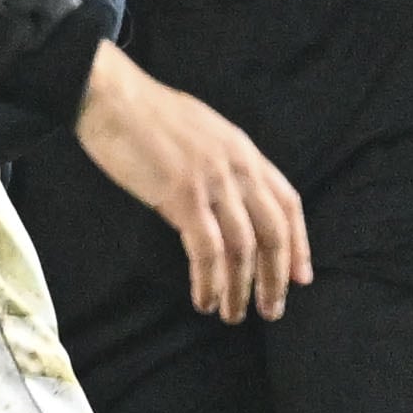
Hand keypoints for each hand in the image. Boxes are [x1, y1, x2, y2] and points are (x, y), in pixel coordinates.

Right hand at [75, 40, 311, 322]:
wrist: (111, 96)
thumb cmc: (147, 115)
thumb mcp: (203, 131)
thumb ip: (223, 162)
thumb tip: (231, 200)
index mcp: (243, 150)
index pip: (287, 202)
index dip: (298, 243)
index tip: (300, 277)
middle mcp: (236, 166)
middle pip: (272, 231)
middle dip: (275, 277)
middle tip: (270, 310)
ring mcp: (212, 180)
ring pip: (242, 248)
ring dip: (240, 289)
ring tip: (232, 315)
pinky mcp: (182, 195)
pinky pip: (207, 251)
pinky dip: (210, 281)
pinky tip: (204, 299)